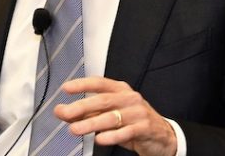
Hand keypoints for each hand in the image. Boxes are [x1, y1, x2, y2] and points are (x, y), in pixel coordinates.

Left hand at [53, 76, 176, 155]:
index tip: (66, 88)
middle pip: (103, 100)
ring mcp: (138, 113)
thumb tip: (62, 112)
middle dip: (82, 107)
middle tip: (65, 113)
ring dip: (91, 124)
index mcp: (121, 90)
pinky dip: (112, 136)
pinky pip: (127, 131)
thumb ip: (87, 113)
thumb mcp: (110, 115)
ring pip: (112, 117)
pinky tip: (100, 139)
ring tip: (75, 129)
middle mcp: (129, 98)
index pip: (100, 83)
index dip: (83, 84)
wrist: (163, 137)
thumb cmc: (133, 123)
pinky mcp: (145, 128)